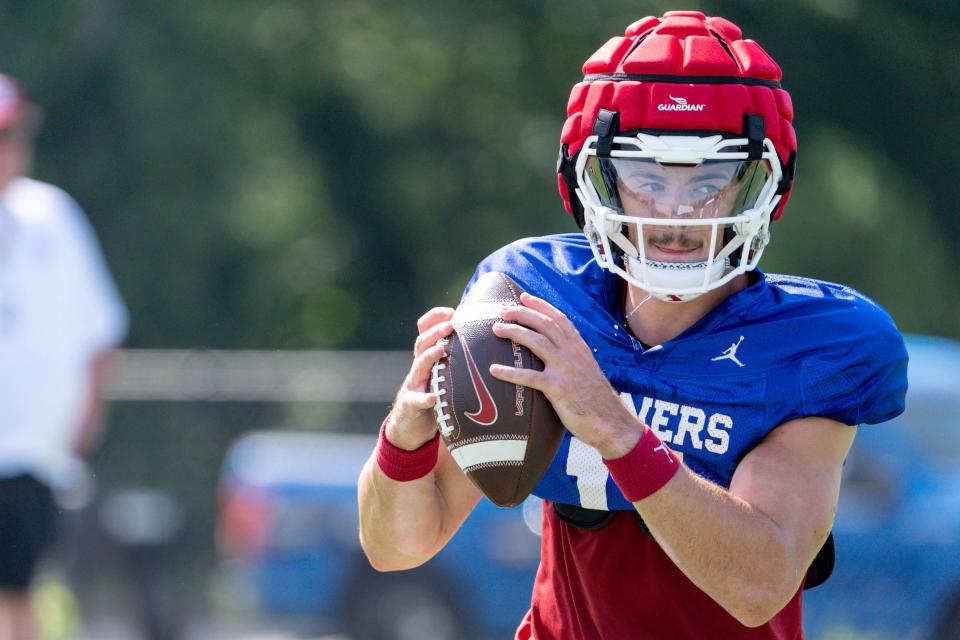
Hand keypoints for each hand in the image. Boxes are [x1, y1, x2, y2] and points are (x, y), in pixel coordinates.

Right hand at [386, 307, 454, 450]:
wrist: (410, 427)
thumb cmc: (434, 397)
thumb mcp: (443, 375)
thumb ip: (457, 360)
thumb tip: (486, 343)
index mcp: (427, 358)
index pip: (425, 331)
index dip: (434, 318)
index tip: (451, 311)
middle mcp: (418, 368)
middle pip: (422, 344)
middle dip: (435, 332)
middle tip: (451, 325)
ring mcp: (413, 385)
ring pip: (418, 366)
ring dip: (429, 356)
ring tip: (441, 349)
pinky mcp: (410, 405)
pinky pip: (416, 400)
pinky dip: (423, 399)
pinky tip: (432, 398)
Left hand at [489, 293, 640, 458]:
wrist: (610, 421)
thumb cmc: (596, 401)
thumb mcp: (587, 371)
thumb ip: (573, 360)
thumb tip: (556, 355)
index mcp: (580, 348)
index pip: (559, 318)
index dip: (541, 305)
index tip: (524, 297)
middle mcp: (573, 353)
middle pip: (544, 324)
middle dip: (522, 313)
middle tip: (502, 310)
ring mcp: (565, 369)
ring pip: (536, 341)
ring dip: (514, 332)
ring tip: (495, 329)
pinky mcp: (557, 388)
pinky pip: (528, 377)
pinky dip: (509, 372)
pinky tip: (493, 369)